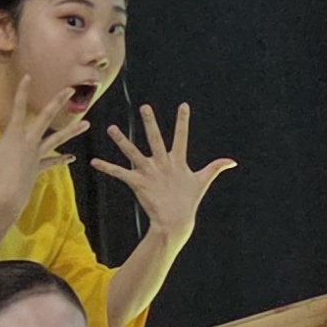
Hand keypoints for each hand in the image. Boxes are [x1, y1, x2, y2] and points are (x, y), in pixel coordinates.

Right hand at [0, 85, 89, 224]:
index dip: (22, 91)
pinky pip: (52, 163)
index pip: (18, 107)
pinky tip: (72, 158)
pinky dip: (61, 160)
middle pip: (46, 118)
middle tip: (71, 90)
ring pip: (57, 139)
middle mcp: (29, 140)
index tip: (28, 76)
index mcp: (15, 133)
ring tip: (87, 124)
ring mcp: (37, 154)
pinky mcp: (39, 168)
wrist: (8, 195)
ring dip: (72, 131)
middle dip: (58, 102)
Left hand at [93, 103, 236, 240]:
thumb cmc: (188, 201)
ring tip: (111, 128)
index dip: (183, 121)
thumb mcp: (202, 181)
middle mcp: (162, 163)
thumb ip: (215, 167)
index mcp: (177, 161)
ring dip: (121, 140)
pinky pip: (119, 173)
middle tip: (144, 106)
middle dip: (150, 122)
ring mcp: (149, 172)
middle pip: (155, 138)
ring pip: (133, 152)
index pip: (181, 136)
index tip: (183, 105)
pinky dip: (106, 167)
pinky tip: (94, 162)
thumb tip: (233, 161)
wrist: (175, 221)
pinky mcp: (138, 183)